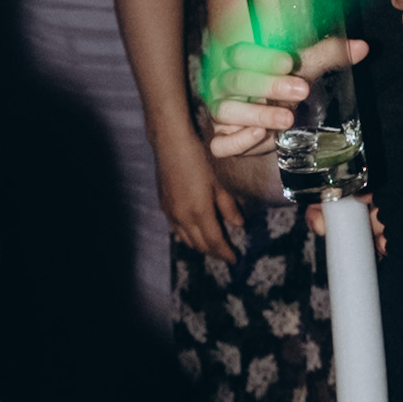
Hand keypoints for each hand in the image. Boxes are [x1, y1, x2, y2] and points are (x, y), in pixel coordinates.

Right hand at [160, 141, 271, 261]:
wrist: (171, 142)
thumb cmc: (200, 157)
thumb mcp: (220, 180)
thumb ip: (228, 205)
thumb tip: (238, 224)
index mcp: (199, 212)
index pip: (214, 241)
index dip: (225, 253)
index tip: (235, 259)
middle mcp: (182, 217)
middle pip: (199, 244)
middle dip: (214, 252)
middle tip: (226, 255)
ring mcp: (170, 212)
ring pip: (186, 239)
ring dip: (200, 245)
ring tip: (212, 246)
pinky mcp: (163, 205)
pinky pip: (176, 229)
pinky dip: (187, 236)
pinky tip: (194, 232)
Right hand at [202, 30, 365, 159]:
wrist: (276, 118)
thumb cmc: (287, 82)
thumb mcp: (307, 67)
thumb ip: (329, 54)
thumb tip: (363, 47)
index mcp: (240, 60)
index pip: (240, 53)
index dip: (262, 58)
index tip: (289, 62)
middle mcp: (224, 84)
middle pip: (234, 81)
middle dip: (267, 86)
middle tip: (301, 91)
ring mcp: (221, 113)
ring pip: (225, 111)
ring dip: (256, 115)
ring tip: (287, 119)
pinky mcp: (223, 139)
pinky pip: (220, 144)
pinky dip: (237, 142)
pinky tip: (259, 136)